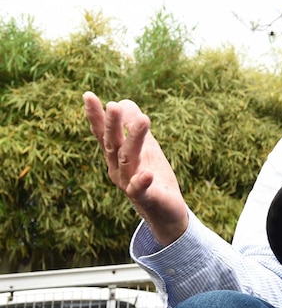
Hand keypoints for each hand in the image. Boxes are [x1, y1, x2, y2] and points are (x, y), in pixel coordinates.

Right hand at [83, 92, 188, 245]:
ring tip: (144, 119)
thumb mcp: (145, 147)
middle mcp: (117, 169)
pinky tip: (146, 174)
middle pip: (113, 145)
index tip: (88, 95)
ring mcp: (130, 184)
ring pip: (129, 160)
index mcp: (116, 156)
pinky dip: (141, 182)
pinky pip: (141, 190)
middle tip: (113, 105)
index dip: (95, 116)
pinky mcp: (147, 198)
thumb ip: (134, 126)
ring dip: (135, 140)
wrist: (167, 212)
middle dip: (112, 126)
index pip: (104, 134)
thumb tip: (124, 102)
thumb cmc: (153, 177)